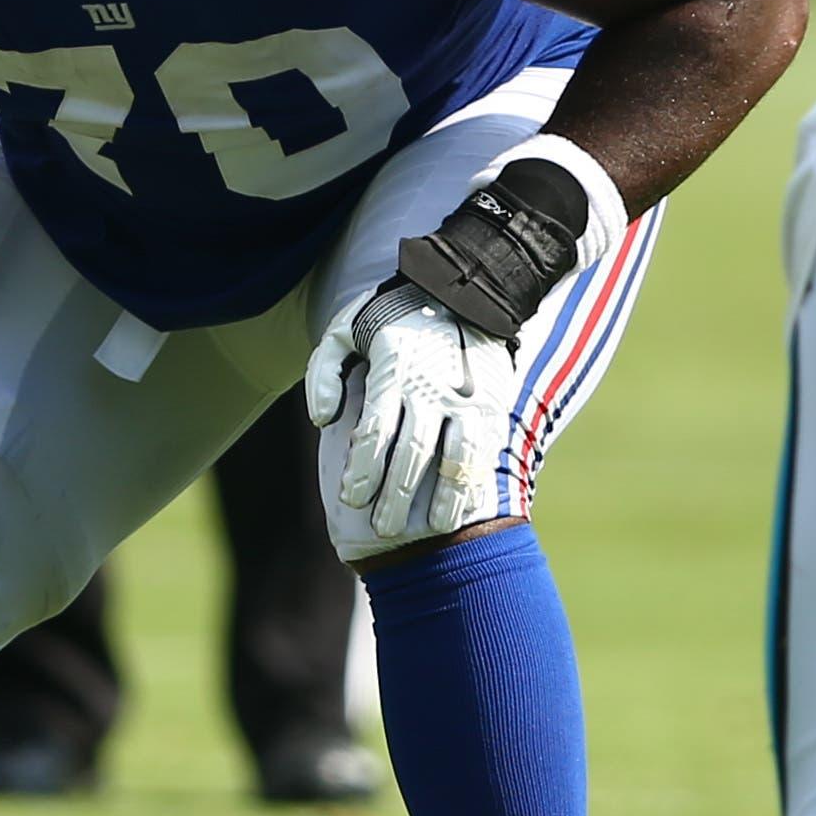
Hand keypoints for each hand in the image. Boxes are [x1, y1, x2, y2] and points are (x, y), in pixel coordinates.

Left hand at [305, 280, 519, 558]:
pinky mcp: (492, 403)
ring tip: (433, 528)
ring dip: (445, 496)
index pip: (376, 429)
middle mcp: (431, 386)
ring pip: (458, 456)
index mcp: (393, 369)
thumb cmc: (389, 313)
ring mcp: (466, 396)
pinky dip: (474, 481)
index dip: (363, 468)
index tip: (352, 497)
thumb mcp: (343, 329)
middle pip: (413, 451)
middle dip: (396, 494)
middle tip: (382, 529)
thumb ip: (324, 373)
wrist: (460, 286)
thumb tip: (323, 420)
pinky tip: (463, 505)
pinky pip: (485, 449)